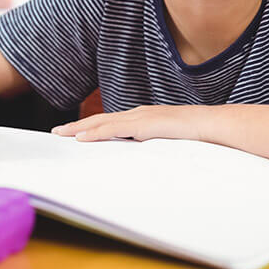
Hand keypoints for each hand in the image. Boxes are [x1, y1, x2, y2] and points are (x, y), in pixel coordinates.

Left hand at [52, 105, 209, 142]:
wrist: (210, 125)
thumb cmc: (195, 134)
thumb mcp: (168, 140)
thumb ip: (154, 144)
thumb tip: (145, 154)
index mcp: (144, 117)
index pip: (111, 121)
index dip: (92, 126)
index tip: (75, 132)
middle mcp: (138, 113)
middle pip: (100, 119)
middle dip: (78, 126)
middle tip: (58, 132)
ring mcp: (139, 117)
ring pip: (101, 122)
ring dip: (80, 128)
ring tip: (62, 134)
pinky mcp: (142, 124)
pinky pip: (113, 129)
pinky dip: (95, 133)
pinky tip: (82, 138)